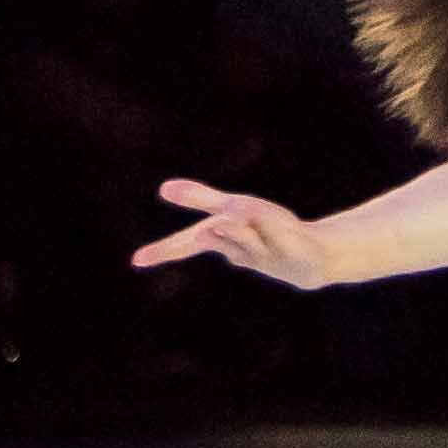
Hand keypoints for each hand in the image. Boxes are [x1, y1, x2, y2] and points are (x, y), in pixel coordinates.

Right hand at [132, 181, 334, 289]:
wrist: (312, 257)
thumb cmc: (268, 230)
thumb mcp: (236, 209)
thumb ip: (201, 198)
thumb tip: (163, 187)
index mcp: (222, 240)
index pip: (186, 244)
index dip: (163, 251)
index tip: (135, 261)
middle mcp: (239, 250)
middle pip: (219, 240)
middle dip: (208, 233)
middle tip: (202, 230)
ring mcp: (266, 254)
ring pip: (248, 235)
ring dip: (243, 224)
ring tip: (243, 214)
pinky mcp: (293, 254)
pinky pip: (279, 235)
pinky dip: (273, 227)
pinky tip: (275, 224)